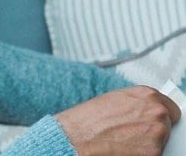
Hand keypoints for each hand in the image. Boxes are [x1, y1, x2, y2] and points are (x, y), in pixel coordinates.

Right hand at [55, 85, 180, 155]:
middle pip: (167, 125)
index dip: (160, 116)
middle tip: (133, 134)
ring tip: (125, 142)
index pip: (170, 107)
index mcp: (146, 95)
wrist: (75, 138)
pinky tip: (125, 150)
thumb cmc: (88, 120)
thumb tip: (145, 113)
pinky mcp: (154, 153)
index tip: (153, 121)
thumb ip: (135, 104)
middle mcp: (156, 111)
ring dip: (148, 144)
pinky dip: (142, 155)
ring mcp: (157, 133)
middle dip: (153, 130)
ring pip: (161, 142)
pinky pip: (155, 155)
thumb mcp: (113, 101)